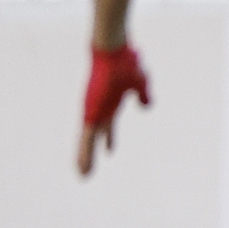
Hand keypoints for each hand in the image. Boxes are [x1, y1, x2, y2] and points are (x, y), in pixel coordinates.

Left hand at [78, 44, 150, 175]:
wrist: (113, 52)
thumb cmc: (126, 62)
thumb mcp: (141, 83)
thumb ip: (144, 96)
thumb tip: (146, 106)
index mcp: (110, 103)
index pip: (108, 127)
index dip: (110, 139)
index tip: (110, 152)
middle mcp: (99, 109)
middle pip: (95, 137)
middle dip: (91, 153)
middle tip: (86, 170)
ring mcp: (93, 113)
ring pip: (88, 142)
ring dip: (85, 159)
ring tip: (82, 175)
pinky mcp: (90, 116)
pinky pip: (86, 139)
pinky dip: (84, 154)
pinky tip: (81, 168)